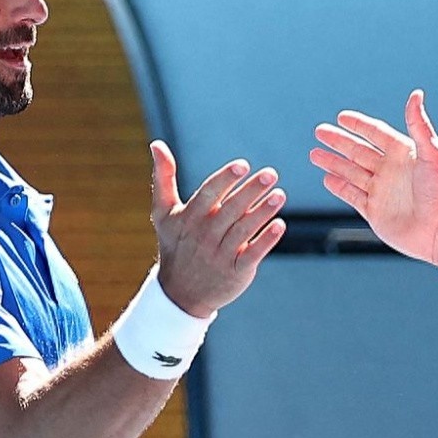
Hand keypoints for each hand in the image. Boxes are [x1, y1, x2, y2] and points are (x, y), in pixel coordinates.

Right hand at [148, 141, 287, 316]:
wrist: (180, 293)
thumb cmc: (175, 245)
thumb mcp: (163, 213)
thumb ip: (163, 178)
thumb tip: (157, 144)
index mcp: (188, 218)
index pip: (208, 194)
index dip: (225, 179)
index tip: (242, 165)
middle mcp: (204, 235)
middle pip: (230, 210)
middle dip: (250, 191)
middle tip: (270, 174)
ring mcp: (220, 255)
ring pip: (244, 230)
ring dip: (263, 212)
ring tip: (280, 195)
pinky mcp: (236, 272)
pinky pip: (252, 254)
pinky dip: (266, 240)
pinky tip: (280, 225)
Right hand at [311, 90, 437, 265]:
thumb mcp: (432, 154)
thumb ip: (419, 125)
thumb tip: (416, 94)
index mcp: (404, 154)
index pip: (377, 134)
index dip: (359, 125)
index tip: (341, 117)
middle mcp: (391, 171)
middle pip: (358, 151)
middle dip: (338, 142)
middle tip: (319, 131)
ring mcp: (382, 191)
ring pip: (351, 172)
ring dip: (333, 162)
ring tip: (314, 154)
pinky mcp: (375, 212)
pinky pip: (352, 195)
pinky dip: (339, 186)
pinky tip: (327, 178)